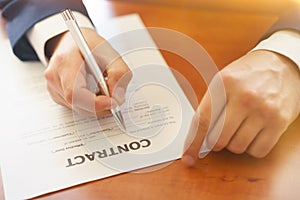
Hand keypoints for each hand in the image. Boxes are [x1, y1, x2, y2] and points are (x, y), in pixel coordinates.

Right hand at [44, 28, 131, 115]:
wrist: (72, 41)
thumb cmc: (88, 44)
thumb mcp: (110, 52)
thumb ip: (119, 74)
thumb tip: (118, 98)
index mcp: (65, 62)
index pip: (75, 93)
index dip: (95, 103)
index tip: (113, 102)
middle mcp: (54, 76)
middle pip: (77, 104)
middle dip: (100, 106)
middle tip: (114, 98)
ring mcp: (53, 87)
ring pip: (78, 108)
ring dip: (96, 106)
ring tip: (105, 91)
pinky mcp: (56, 94)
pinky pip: (75, 107)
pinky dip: (89, 104)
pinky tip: (95, 92)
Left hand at [183, 50, 299, 164]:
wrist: (282, 64)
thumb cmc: (248, 74)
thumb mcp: (224, 80)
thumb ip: (210, 104)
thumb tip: (198, 135)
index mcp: (225, 83)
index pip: (202, 120)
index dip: (193, 143)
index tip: (188, 156)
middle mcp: (244, 97)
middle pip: (218, 138)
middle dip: (215, 142)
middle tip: (219, 134)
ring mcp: (263, 110)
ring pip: (237, 147)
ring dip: (234, 144)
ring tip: (239, 129)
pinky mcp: (279, 122)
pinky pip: (258, 151)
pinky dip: (251, 148)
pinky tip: (252, 134)